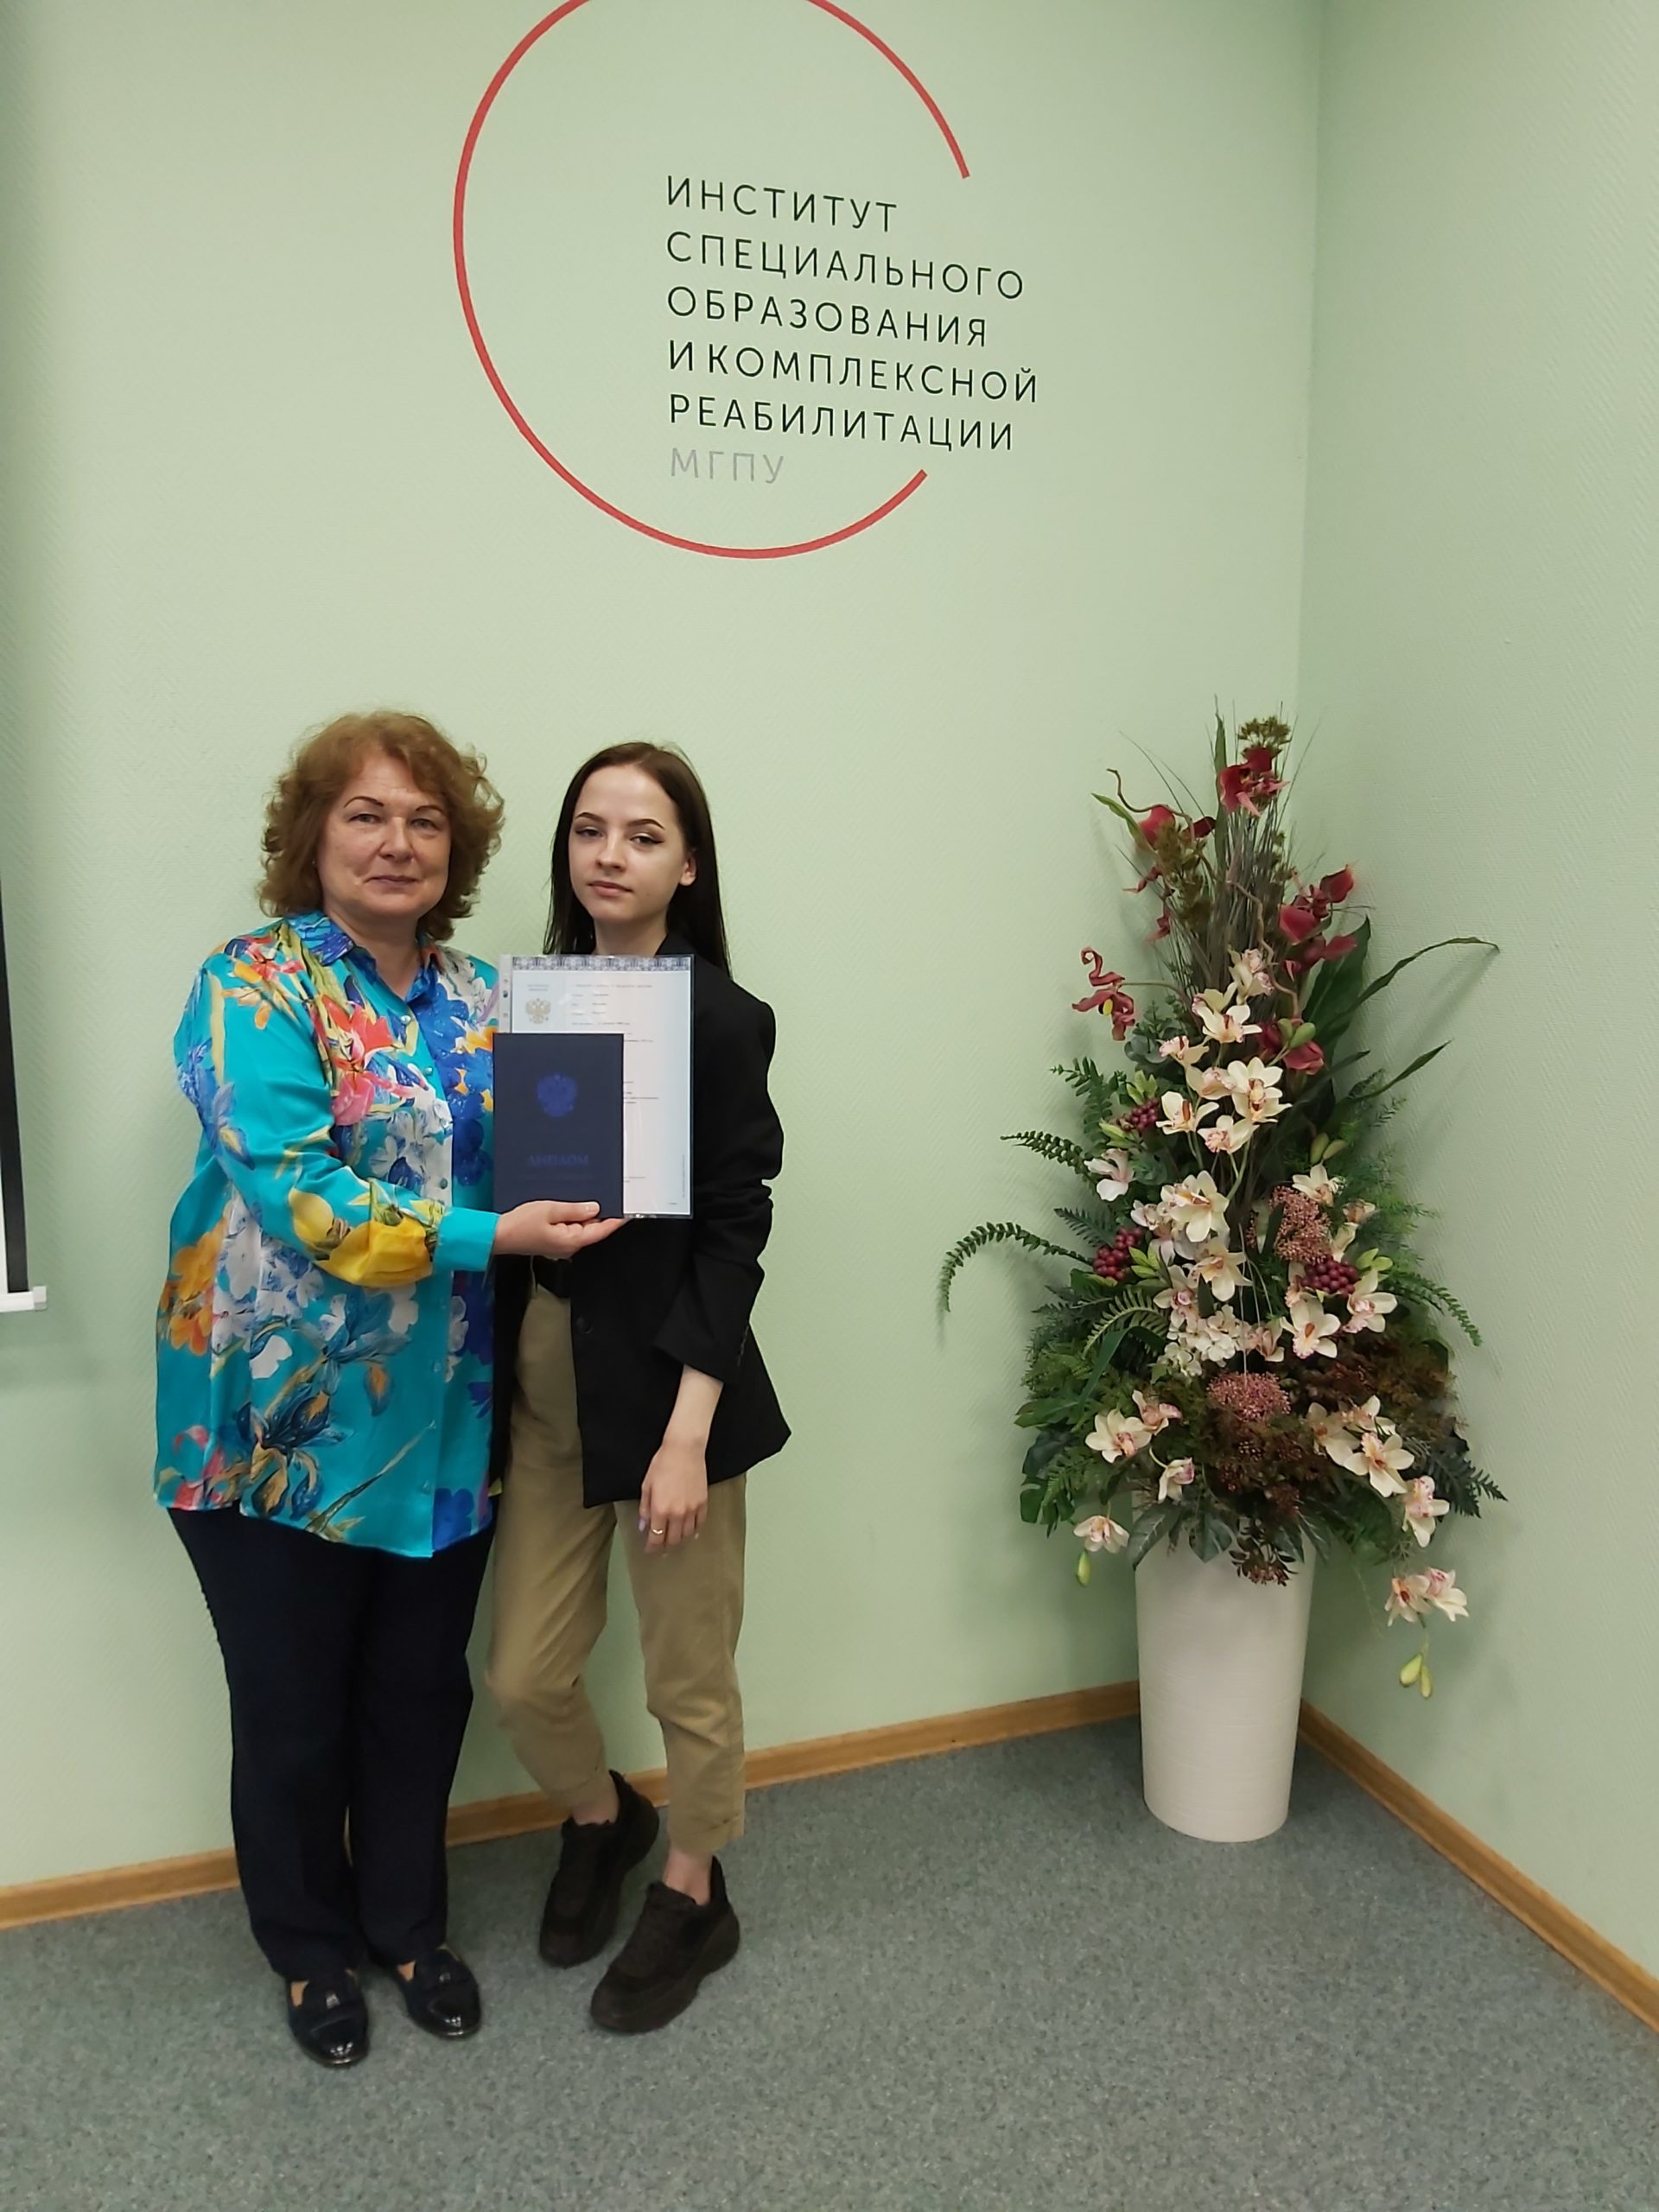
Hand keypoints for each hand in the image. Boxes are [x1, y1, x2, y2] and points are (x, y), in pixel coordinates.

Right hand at [492, 1201, 626, 1259]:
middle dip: (603, 1214)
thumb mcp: (550, 1210)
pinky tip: (574, 1207)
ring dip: (588, 1215)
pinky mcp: (556, 1241)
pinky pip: (572, 1229)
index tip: (628, 1211)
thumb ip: (574, 1209)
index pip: (602, 1230)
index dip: (616, 1220)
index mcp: (572, 1240)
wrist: (499, 1236)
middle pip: (594, 1229)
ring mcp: (563, 1246)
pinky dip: (576, 1218)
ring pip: (583, 1229)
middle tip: (611, 1196)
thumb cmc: (520, 1225)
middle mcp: (570, 1247)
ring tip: (592, 1198)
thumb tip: (594, 1207)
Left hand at [638, 1436, 708, 1552]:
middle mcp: (677, 1513)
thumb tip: (643, 1525)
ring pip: (686, 1534)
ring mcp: (692, 1509)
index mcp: (660, 1510)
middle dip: (665, 1545)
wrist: (684, 1450)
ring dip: (679, 1539)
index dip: (652, 1547)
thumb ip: (645, 1508)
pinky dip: (694, 1530)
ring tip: (674, 1539)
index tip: (650, 1550)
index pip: (656, 1537)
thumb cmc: (663, 1463)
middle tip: (661, 1546)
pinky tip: (690, 1531)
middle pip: (672, 1539)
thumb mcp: (647, 1485)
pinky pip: (699, 1524)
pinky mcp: (703, 1503)